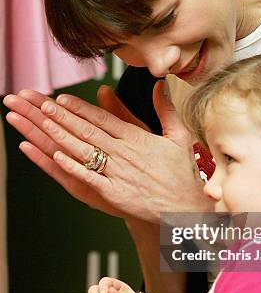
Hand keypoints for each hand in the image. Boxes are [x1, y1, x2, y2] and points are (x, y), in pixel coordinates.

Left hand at [3, 82, 212, 221]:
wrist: (185, 209)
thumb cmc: (182, 173)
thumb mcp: (178, 136)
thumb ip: (166, 109)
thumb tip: (160, 84)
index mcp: (138, 139)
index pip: (104, 119)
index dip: (81, 108)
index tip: (62, 98)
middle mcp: (125, 154)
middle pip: (89, 131)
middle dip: (63, 117)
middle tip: (43, 104)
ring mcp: (118, 174)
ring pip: (85, 151)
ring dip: (62, 136)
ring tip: (43, 123)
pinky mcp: (114, 194)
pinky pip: (89, 177)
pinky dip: (73, 166)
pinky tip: (57, 155)